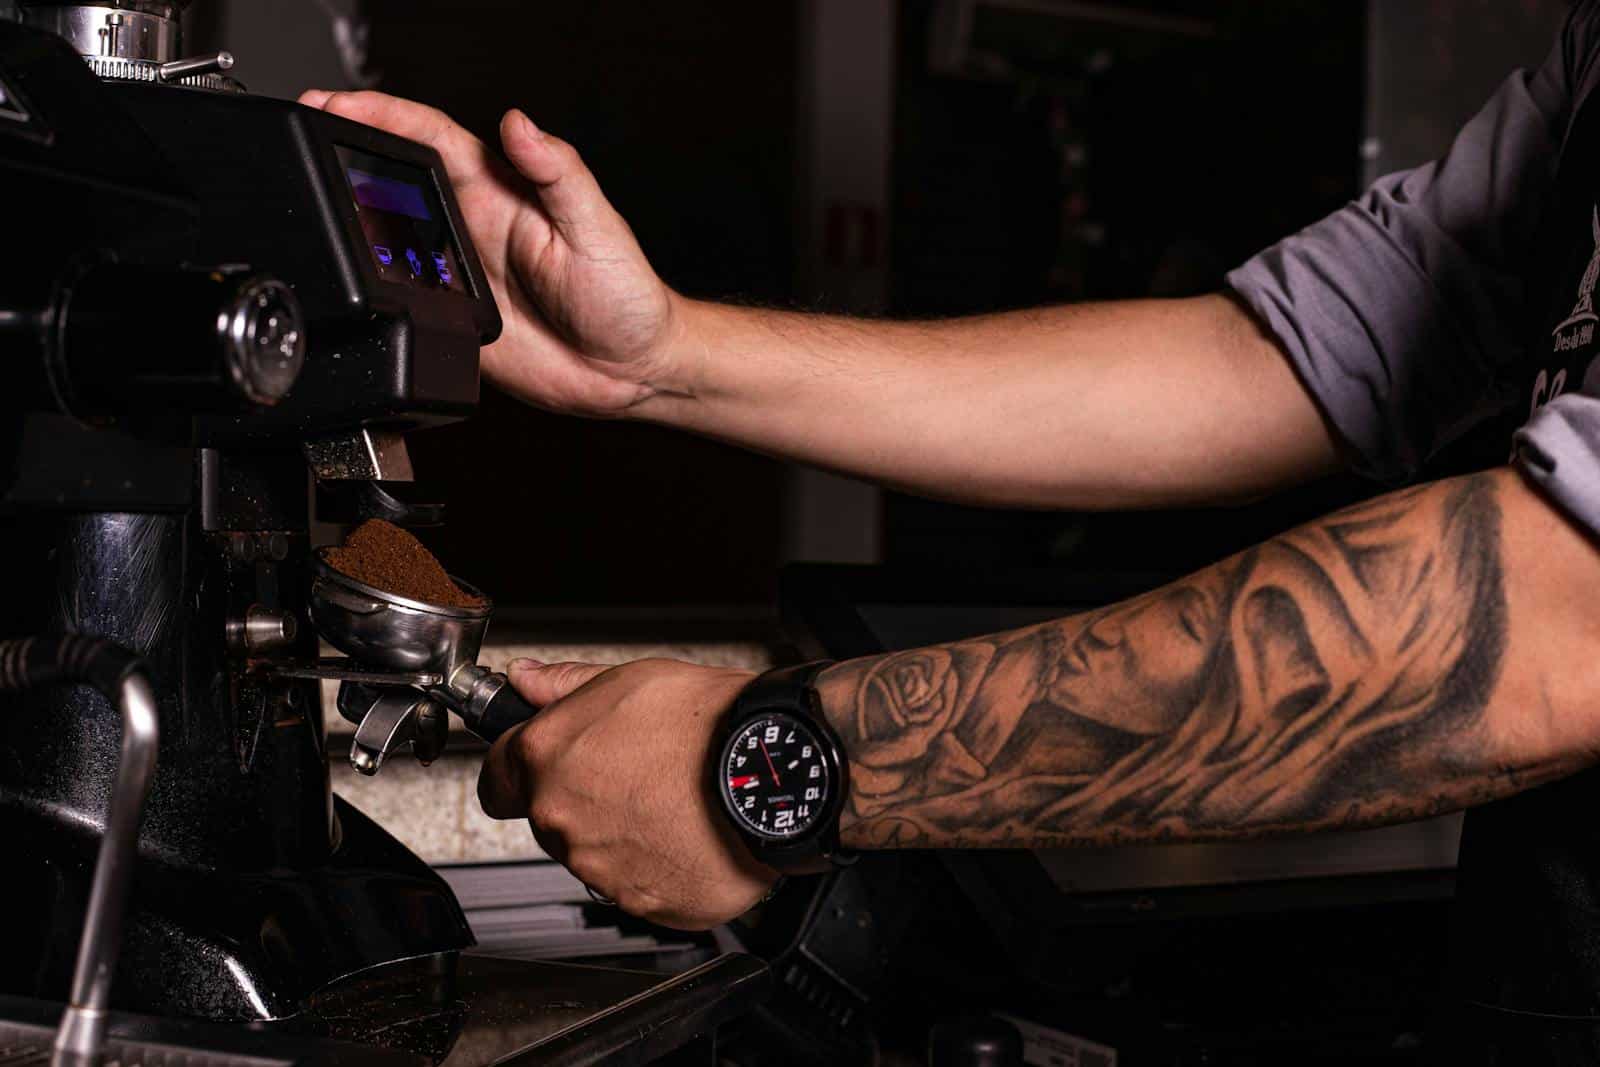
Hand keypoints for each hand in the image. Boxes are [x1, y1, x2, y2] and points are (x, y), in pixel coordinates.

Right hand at [298, 90, 686, 417]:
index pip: (430, 137)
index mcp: (501, 193)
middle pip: (394, 179)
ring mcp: (459, 275)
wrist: (632, 369)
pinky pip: (400, 300)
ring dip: (345, 216)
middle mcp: (473, 227)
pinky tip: (345, 277)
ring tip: (303, 195)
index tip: (335, 101)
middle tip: (300, 135)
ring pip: (387, 238)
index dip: (382, 114)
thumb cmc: (627, 294)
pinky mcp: (453, 320)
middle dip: (343, 153)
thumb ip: (558, 172)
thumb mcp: (596, 225)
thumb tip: (519, 123)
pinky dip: (369, 287)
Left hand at [478, 658, 778, 929]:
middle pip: (548, 818)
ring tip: (669, 800)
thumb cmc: (710, 724)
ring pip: (593, 855)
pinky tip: (686, 832)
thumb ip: (566, 684)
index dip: (518, 768)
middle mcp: (563, 821)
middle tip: (632, 772)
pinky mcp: (642, 903)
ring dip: (619, 834)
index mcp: (547, 760)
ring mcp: (600, 870)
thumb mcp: (631, 678)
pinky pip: (637, 887)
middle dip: (581, 798)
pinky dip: (656, 866)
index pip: (494, 778)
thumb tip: (528, 681)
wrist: (772, 775)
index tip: (541, 763)